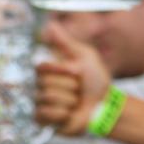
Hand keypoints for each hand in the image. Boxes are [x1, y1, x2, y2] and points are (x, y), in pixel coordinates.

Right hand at [36, 21, 112, 135]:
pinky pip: (44, 113)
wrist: (104, 105)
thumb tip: (49, 24)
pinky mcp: (42, 120)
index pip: (40, 67)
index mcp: (47, 70)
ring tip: (75, 103)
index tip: (76, 72)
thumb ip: (65, 43)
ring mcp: (39, 103)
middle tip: (78, 90)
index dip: (60, 69)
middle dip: (68, 86)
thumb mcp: (84, 57)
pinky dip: (62, 114)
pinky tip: (69, 114)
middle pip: (44, 83)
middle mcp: (39, 86)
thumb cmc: (95, 80)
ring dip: (68, 100)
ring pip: (46, 98)